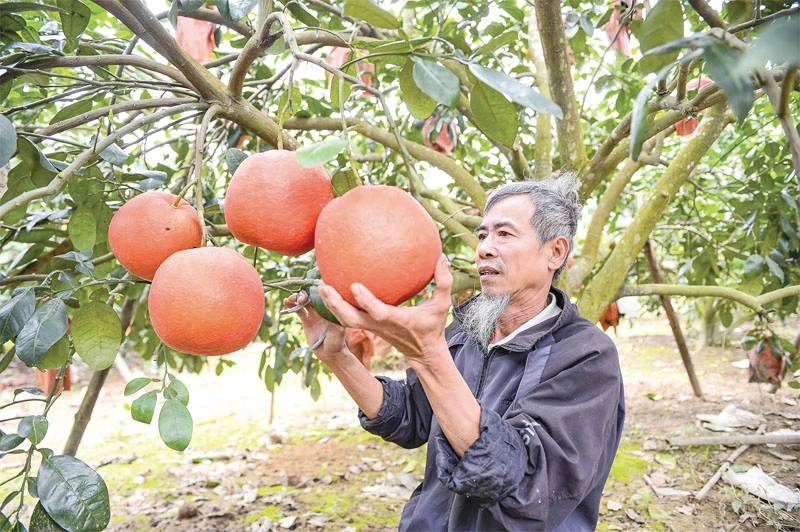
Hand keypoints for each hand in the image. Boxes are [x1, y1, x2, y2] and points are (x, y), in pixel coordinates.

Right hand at [282, 291, 347, 363]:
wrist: (330, 354)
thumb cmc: (337, 342)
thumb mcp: (338, 330)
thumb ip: (333, 318)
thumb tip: (330, 304)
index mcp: (331, 307)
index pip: (325, 291)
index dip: (318, 285)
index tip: (311, 283)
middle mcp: (323, 308)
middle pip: (312, 294)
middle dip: (305, 292)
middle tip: (301, 298)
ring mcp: (314, 314)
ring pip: (304, 301)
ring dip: (297, 297)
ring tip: (291, 299)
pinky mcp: (307, 320)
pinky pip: (298, 310)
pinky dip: (292, 305)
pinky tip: (286, 302)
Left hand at [317, 254, 452, 366]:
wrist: (424, 352)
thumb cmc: (433, 326)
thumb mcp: (443, 304)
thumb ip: (443, 282)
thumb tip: (441, 257)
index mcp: (396, 320)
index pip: (378, 312)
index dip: (365, 301)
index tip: (354, 285)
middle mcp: (380, 325)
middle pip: (351, 319)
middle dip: (335, 305)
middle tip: (322, 286)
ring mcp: (372, 328)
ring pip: (345, 321)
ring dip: (331, 306)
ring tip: (320, 288)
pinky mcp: (369, 328)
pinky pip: (349, 319)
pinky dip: (337, 307)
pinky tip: (331, 291)